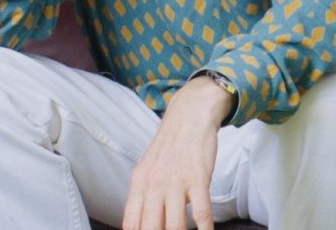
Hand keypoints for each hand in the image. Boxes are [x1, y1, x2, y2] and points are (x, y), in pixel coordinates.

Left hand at [121, 77, 232, 229]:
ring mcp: (176, 182)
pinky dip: (204, 229)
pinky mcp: (198, 178)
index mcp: (139, 183)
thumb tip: (138, 224)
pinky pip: (201, 212)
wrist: (189, 117)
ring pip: (175, 224)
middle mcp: (154, 184)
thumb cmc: (170, 147)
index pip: (131, 222)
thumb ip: (142, 195)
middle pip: (150, 227)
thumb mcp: (147, 168)